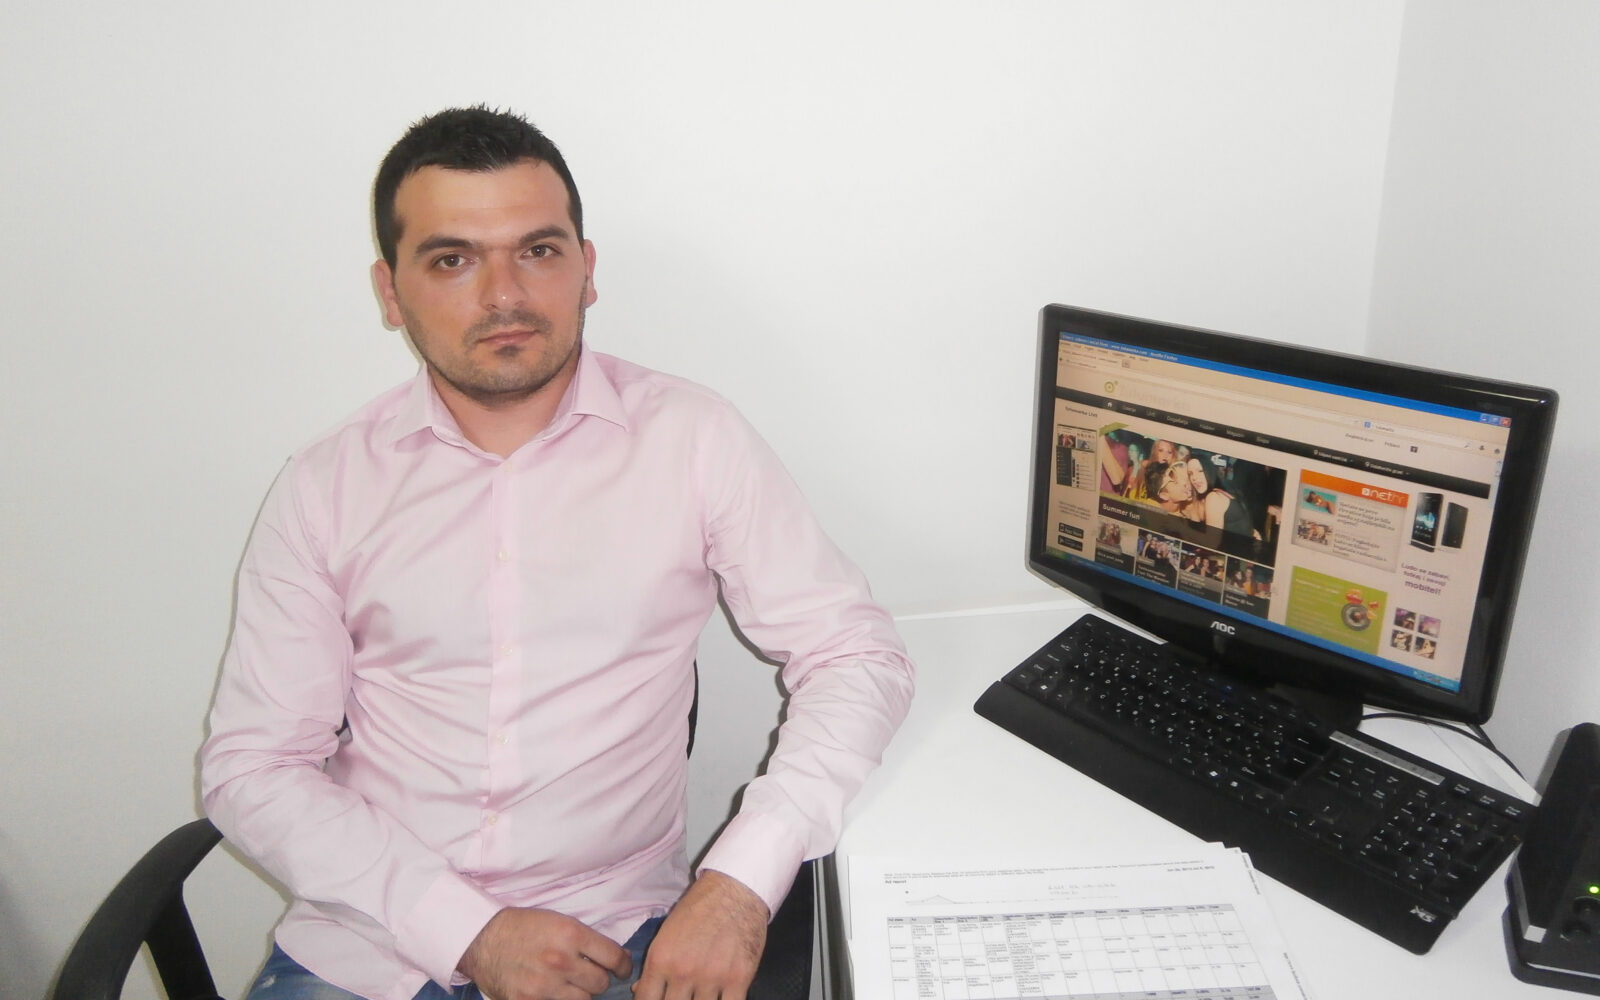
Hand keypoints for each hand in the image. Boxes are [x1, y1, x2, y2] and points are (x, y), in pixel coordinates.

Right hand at [458, 906, 630, 999]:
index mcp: (571, 935)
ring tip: (570, 985)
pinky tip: (554, 993)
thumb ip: (586, 940)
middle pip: (600, 983)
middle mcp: (560, 961)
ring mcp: (544, 985)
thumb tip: (617, 957)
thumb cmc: (523, 927)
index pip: (614, 958)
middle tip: (589, 975)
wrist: (482, 938)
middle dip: (598, 979)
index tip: (622, 969)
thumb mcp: (558, 921)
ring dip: (581, 994)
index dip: (623, 965)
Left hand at [633, 870, 768, 999]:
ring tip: (702, 993)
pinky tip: (721, 997)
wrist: (735, 889)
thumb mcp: (667, 932)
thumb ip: (653, 966)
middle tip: (684, 994)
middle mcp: (683, 971)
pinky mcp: (739, 978)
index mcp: (661, 959)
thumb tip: (639, 991)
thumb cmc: (700, 907)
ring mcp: (712, 977)